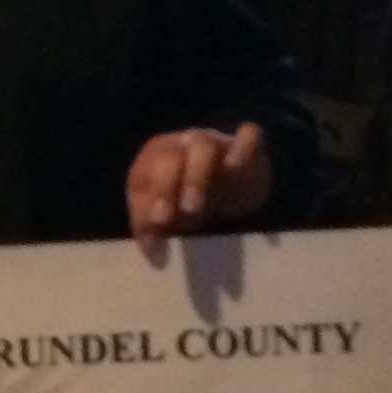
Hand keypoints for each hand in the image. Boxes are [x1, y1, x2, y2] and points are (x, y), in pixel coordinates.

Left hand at [127, 122, 271, 251]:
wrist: (230, 185)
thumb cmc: (188, 201)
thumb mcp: (168, 215)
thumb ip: (154, 231)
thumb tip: (154, 256)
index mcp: (155, 159)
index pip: (145, 173)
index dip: (149, 199)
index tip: (158, 224)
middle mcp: (181, 145)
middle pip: (169, 156)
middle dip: (168, 186)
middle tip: (176, 215)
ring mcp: (214, 142)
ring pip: (203, 147)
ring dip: (196, 176)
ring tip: (194, 207)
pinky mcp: (244, 146)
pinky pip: (246, 136)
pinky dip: (242, 146)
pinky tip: (234, 167)